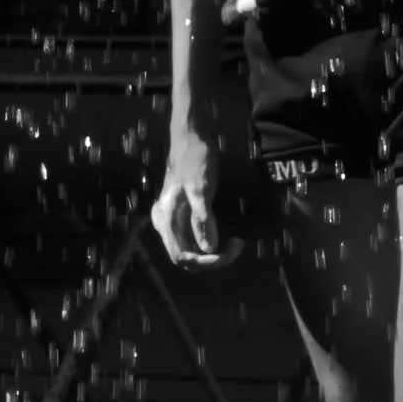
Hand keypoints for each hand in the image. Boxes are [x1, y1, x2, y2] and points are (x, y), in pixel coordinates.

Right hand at [153, 123, 238, 265]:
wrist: (190, 140)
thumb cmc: (194, 160)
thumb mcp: (200, 189)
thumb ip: (202, 219)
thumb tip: (209, 248)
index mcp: (165, 220)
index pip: (180, 255)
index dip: (203, 262)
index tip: (225, 255)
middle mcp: (167, 226)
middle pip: (188, 258)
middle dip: (212, 260)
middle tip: (237, 248)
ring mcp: (176, 223)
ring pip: (194, 251)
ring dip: (215, 254)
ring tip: (237, 244)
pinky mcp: (186, 218)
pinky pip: (199, 240)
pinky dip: (215, 244)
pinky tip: (230, 238)